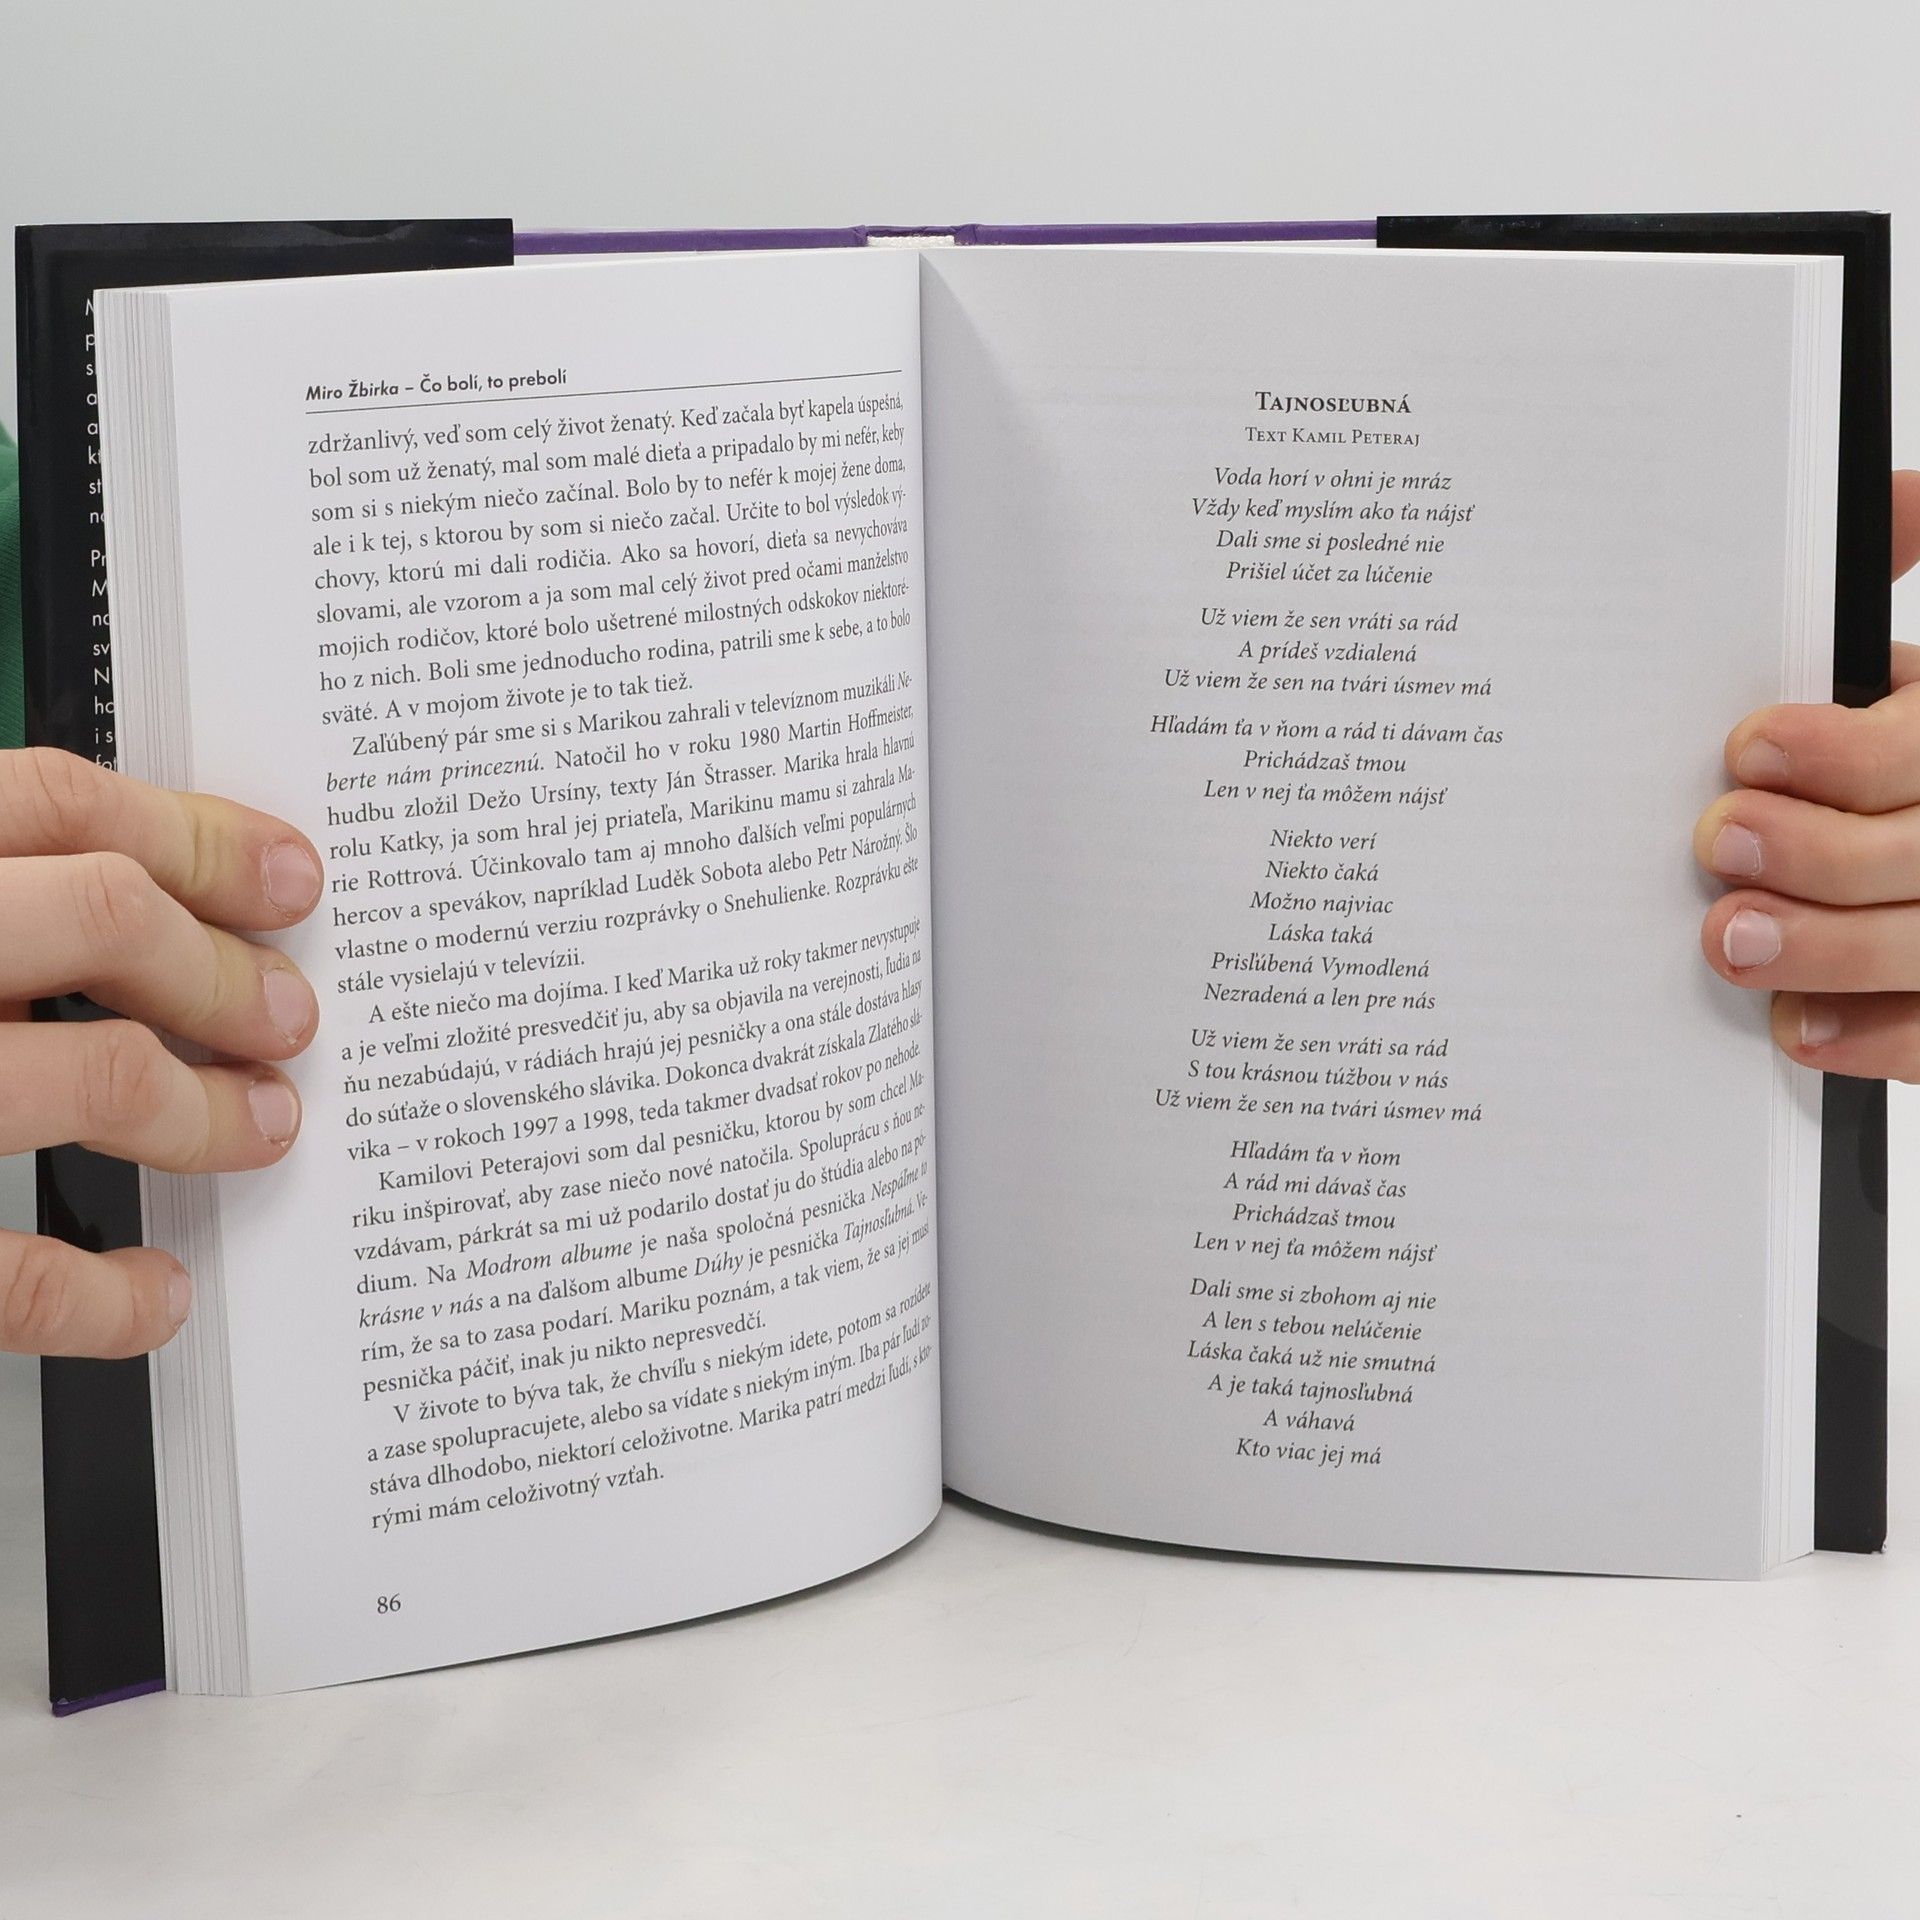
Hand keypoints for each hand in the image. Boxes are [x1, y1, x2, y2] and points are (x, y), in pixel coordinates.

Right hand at [0, 750, 322, 1356]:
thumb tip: (139, 908)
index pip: (58, 804)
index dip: (197, 838)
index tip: (292, 878)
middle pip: (105, 918)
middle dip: (226, 968)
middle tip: (292, 1017)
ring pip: (94, 1076)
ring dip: (207, 1111)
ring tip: (263, 1129)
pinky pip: (16, 1274)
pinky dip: (106, 1295)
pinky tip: (154, 1294)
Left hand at [1696, 471, 1919, 1077]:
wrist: (1899, 815)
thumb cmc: (1895, 743)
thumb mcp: (1903, 667)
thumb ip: (1888, 584)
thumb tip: (1879, 490)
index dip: (1846, 752)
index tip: (1748, 747)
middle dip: (1821, 852)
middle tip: (1721, 842)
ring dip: (1831, 949)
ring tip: (1729, 939)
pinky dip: (1873, 1039)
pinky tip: (1798, 1028)